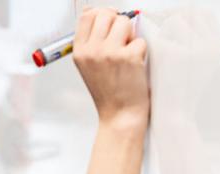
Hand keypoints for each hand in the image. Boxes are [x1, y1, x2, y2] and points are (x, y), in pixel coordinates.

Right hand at [73, 8, 149, 130]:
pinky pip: (139, 40)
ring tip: (127, 54)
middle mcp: (91, 51)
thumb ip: (91, 41)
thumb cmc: (108, 92)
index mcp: (79, 52)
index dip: (102, 13)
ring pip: (124, 23)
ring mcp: (108, 53)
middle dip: (118, 22)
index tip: (111, 20)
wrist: (119, 115)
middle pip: (106, 14)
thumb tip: (98, 12)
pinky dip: (141, 51)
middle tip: (122, 39)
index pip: (87, 16)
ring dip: (130, 36)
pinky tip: (134, 67)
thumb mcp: (89, 66)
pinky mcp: (127, 57)